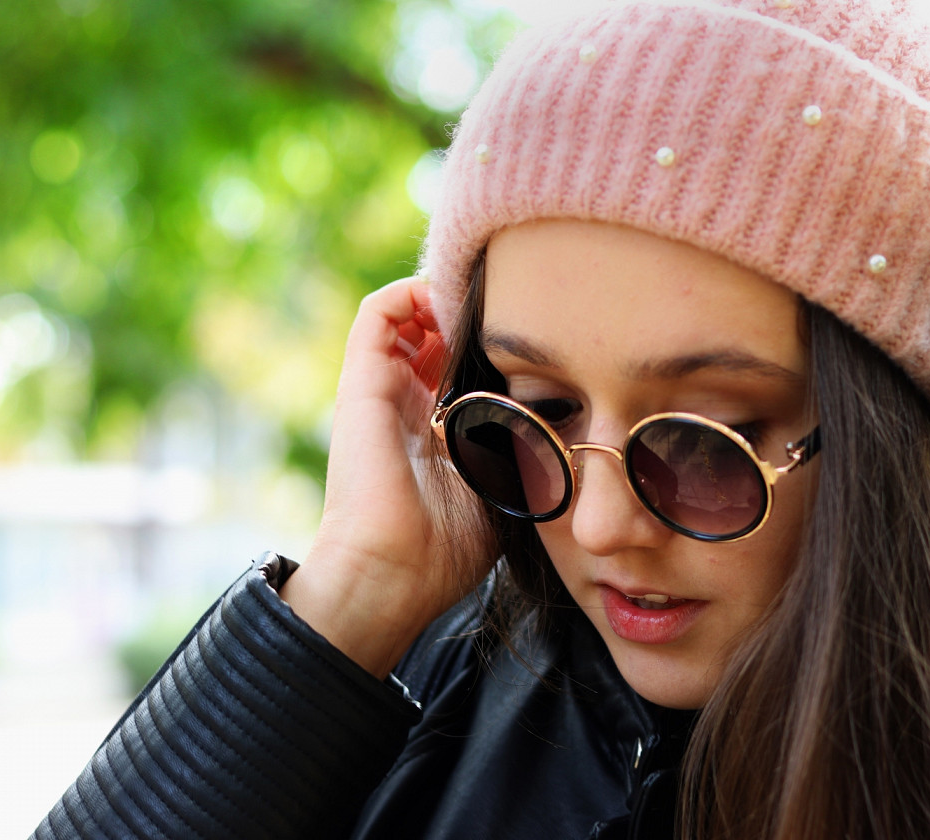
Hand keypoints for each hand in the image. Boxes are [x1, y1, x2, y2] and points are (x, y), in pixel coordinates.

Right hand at [281, 277, 494, 676]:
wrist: (392, 572)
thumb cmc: (446, 549)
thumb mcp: (500, 490)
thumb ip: (521, 454)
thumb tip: (568, 426)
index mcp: (432, 433)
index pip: (455, 368)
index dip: (488, 346)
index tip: (530, 336)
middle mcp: (403, 406)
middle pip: (431, 336)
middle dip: (470, 316)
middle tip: (511, 309)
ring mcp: (380, 391)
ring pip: (403, 317)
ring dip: (440, 297)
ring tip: (479, 299)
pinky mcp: (362, 383)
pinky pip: (377, 315)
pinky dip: (411, 293)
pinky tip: (449, 299)